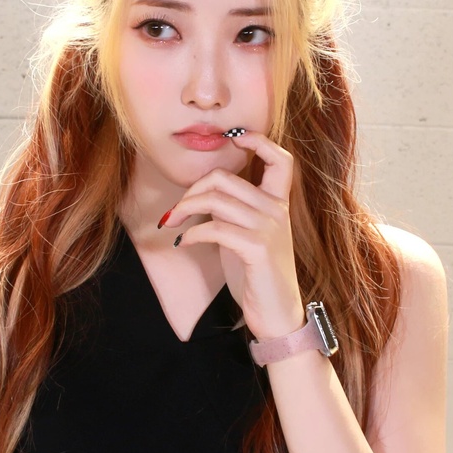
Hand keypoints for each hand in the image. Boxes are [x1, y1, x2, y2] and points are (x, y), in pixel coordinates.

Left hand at [163, 132, 304, 340]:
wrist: (277, 314)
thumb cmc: (258, 274)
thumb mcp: (249, 234)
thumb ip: (235, 210)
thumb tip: (203, 194)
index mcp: (279, 202)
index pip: (280, 159)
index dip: (259, 141)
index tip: (233, 138)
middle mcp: (277, 210)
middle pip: (225, 178)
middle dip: (192, 190)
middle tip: (176, 210)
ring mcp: (269, 228)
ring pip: (215, 200)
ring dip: (184, 210)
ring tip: (172, 223)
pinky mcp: (257, 248)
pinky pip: (214, 228)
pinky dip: (191, 234)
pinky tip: (183, 242)